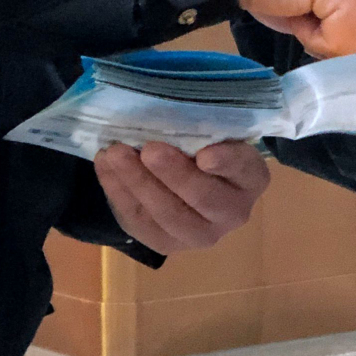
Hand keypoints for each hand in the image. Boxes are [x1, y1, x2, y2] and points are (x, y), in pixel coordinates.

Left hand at [94, 140, 270, 254]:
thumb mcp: (212, 130)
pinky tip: (105, 165)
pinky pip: (140, 221)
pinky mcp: (166, 243)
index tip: (204, 154)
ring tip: (115, 153)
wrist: (189, 179)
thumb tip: (166, 111)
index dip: (226, 163)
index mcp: (251, 178)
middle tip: (149, 149)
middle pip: (204, 197)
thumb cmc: (204, 144)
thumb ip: (200, 126)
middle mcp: (233, 212)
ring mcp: (199, 234)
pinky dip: (118, 192)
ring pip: (168, 215)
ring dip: (138, 182)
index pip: (244, 169)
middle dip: (173, 173)